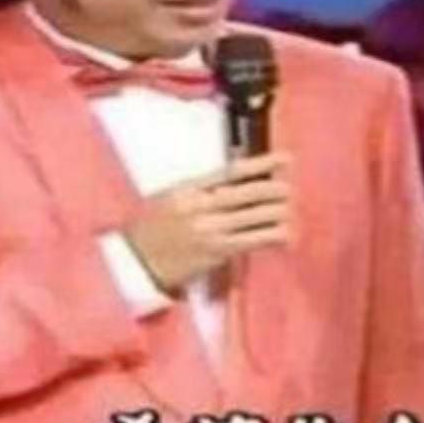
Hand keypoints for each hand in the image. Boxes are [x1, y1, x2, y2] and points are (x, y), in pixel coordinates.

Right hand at [124, 152, 291, 292]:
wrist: (132, 263)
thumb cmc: (150, 229)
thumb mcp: (170, 198)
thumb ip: (201, 188)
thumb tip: (236, 176)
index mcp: (190, 188)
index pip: (233, 171)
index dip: (262, 164)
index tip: (285, 159)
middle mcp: (202, 206)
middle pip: (249, 193)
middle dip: (275, 190)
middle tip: (291, 188)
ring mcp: (210, 230)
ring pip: (255, 217)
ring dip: (278, 213)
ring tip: (291, 211)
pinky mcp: (216, 253)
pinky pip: (251, 241)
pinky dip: (272, 236)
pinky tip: (285, 235)